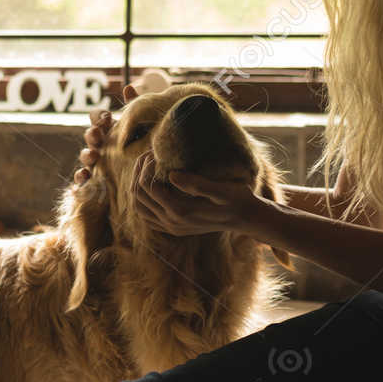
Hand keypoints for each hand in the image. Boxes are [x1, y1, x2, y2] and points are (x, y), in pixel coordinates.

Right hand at [73, 83, 138, 186]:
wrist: (142, 185)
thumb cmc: (140, 152)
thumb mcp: (140, 130)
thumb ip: (133, 110)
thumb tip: (128, 87)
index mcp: (110, 130)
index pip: (98, 118)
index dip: (99, 116)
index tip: (108, 117)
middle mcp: (100, 144)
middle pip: (90, 136)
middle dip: (93, 134)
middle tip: (98, 133)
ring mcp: (95, 163)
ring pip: (85, 156)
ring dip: (87, 154)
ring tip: (94, 156)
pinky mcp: (93, 181)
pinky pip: (82, 179)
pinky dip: (81, 177)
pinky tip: (85, 176)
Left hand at [132, 149, 272, 238]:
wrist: (245, 217)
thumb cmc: (236, 198)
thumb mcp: (222, 189)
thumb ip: (197, 184)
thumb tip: (172, 175)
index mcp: (180, 211)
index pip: (148, 186)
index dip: (147, 167)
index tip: (156, 152)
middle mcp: (171, 222)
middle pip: (139, 196)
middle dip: (139, 172)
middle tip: (149, 155)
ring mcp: (171, 227)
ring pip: (139, 207)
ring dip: (137, 185)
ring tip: (146, 166)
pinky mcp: (173, 228)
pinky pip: (147, 217)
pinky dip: (142, 200)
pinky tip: (150, 186)